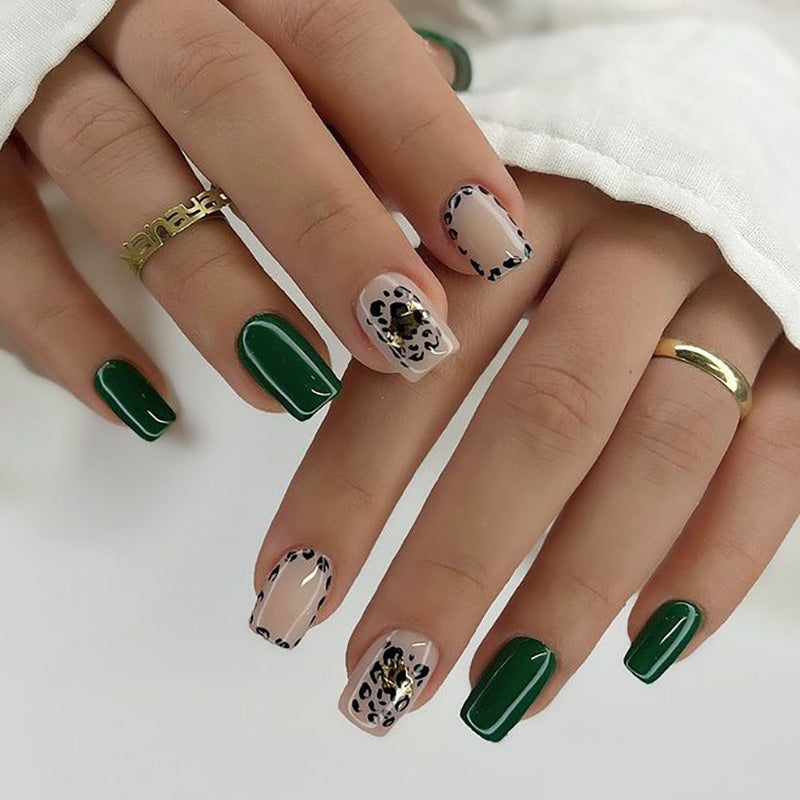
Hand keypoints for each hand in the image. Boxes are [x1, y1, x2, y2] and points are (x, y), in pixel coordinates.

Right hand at [1, 0, 522, 438]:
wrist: (44, 17)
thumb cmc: (202, 48)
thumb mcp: (280, 46)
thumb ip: (356, 107)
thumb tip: (451, 205)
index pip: (343, 40)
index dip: (423, 142)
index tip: (491, 244)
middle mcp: (138, 7)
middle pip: (234, 104)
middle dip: (328, 229)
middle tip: (405, 336)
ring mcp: (40, 71)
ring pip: (119, 169)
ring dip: (215, 294)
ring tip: (294, 388)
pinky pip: (2, 241)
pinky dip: (66, 328)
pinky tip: (144, 402)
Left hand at [249, 170, 799, 738]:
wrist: (709, 139)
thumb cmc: (558, 205)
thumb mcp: (471, 225)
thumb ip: (408, 315)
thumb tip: (313, 433)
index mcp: (516, 215)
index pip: (419, 363)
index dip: (349, 484)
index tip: (290, 588)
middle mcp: (629, 250)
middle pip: (542, 419)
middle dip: (457, 562)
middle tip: (387, 675)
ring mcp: (730, 297)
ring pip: (659, 456)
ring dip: (574, 590)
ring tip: (501, 693)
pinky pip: (782, 460)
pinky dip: (718, 559)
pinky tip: (646, 646)